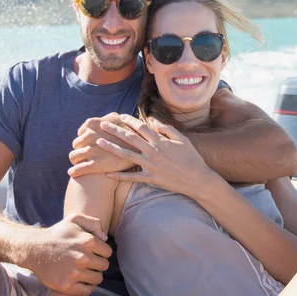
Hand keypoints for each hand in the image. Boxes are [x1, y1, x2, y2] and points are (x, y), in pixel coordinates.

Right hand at [26, 214, 112, 295]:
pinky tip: (81, 282)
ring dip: (93, 276)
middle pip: (104, 266)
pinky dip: (87, 288)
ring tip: (85, 272)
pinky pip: (87, 291)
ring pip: (97, 279)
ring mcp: (75, 273)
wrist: (34, 249)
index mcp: (88, 241)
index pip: (108, 252)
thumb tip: (105, 238)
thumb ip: (94, 223)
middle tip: (89, 263)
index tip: (94, 253)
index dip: (101, 253)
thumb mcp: (74, 219)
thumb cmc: (56, 234)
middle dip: (98, 264)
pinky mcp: (67, 286)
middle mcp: (83, 257)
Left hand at [68, 113, 136, 176]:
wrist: (140, 151)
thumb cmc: (132, 133)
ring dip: (74, 160)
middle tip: (84, 153)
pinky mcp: (95, 165)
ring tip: (77, 163)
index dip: (83, 137)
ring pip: (73, 156)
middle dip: (78, 148)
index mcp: (94, 123)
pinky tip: (74, 173)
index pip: (80, 132)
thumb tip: (107, 117)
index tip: (87, 142)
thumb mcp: (122, 120)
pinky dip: (74, 171)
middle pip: (75, 144)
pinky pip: (78, 169)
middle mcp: (90, 136)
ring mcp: (92, 151)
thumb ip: (111, 117)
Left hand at [99, 115, 221, 198]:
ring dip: (111, 148)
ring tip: (99, 142)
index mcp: (160, 141)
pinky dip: (120, 176)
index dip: (130, 120)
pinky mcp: (150, 179)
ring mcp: (151, 166)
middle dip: (115, 130)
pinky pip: (132, 177)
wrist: (197, 179)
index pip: (142, 127)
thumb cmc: (192, 158)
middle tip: (102, 125)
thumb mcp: (182, 139)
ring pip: (127, 155)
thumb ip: (167, 129)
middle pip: (130, 139)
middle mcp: (153, 152)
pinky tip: (108, 173)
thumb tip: (154, 121)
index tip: (121, 116)